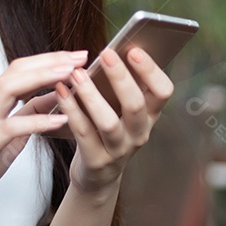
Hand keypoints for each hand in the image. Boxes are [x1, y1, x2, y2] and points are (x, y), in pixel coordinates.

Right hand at [0, 50, 87, 218]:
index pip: (22, 69)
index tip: (78, 56)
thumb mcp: (10, 134)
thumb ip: (30, 114)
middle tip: (81, 57)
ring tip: (70, 75)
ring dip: (42, 78)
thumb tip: (56, 96)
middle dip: (50, 61)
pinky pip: (11, 126)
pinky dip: (37, 121)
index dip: (50, 59)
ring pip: (9, 88)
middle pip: (17, 70)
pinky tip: (60, 120)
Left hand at [54, 47, 173, 195]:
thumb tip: (110, 51)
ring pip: (109, 122)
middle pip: (136, 105)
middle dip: (121, 77)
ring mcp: (119, 150)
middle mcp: (139, 133)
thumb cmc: (107, 132)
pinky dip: (71, 110)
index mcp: (150, 116)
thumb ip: (120, 86)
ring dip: (91, 95)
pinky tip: (61, 92)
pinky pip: (84, 133)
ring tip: (77, 74)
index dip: (151, 70)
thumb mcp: (121, 111)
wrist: (97, 175)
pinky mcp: (97, 161)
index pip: (163, 92)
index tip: (134, 50)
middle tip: (105, 54)